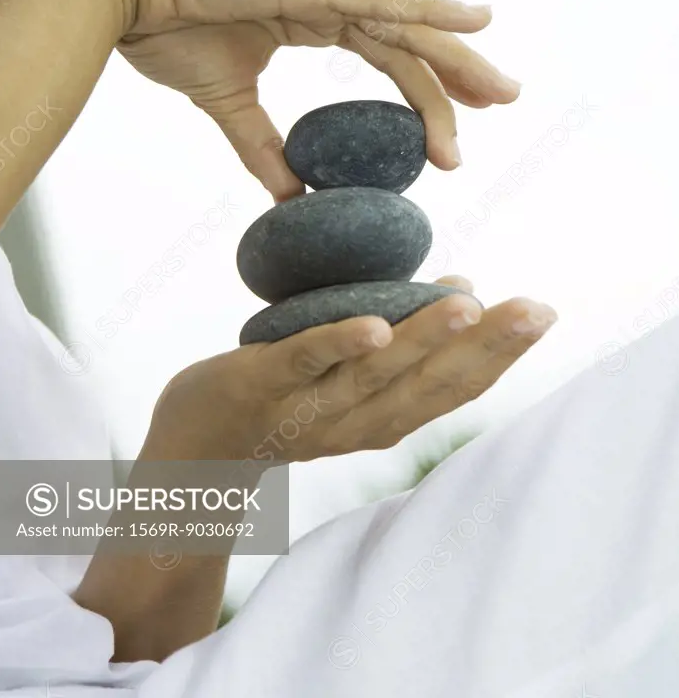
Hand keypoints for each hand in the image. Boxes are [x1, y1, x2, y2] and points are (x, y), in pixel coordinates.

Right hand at [116, 0, 520, 200]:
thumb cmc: (168, 29)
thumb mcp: (228, 102)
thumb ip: (264, 148)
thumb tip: (292, 198)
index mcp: (310, 17)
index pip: (385, 56)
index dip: (423, 91)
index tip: (449, 132)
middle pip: (409, 42)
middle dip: (457, 76)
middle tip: (502, 103)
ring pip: (405, 26)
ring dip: (456, 60)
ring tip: (500, 93)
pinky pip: (378, 0)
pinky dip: (428, 10)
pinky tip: (475, 21)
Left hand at [144, 280, 556, 463]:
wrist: (195, 450)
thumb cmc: (286, 399)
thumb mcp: (353, 378)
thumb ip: (405, 344)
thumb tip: (463, 288)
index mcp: (384, 417)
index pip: (455, 387)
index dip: (502, 355)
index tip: (543, 315)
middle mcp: (356, 424)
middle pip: (430, 386)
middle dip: (486, 347)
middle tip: (534, 308)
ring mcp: (307, 409)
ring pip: (375, 376)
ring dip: (423, 341)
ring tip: (466, 304)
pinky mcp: (259, 386)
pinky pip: (304, 363)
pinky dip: (340, 346)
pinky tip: (375, 326)